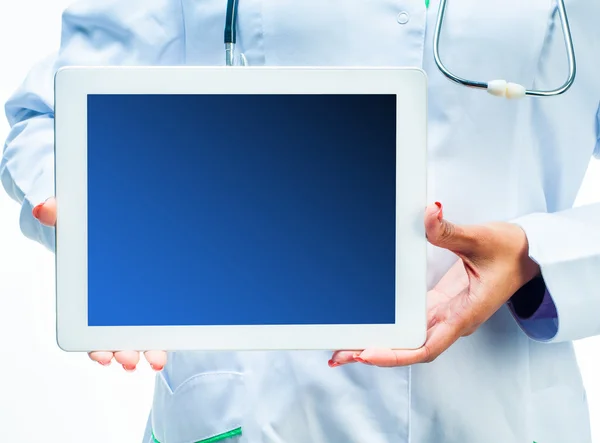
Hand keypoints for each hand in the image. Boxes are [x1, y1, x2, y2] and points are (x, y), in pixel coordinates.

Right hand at [33, 198, 166, 371]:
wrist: (120, 227)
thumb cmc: (94, 233)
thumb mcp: (78, 222)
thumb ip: (62, 215)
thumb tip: (45, 208)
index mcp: (90, 297)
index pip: (88, 328)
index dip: (95, 344)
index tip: (101, 355)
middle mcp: (112, 309)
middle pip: (116, 339)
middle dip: (123, 353)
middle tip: (130, 359)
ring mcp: (135, 309)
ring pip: (139, 337)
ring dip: (145, 351)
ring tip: (155, 359)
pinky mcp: (157, 304)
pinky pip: (160, 325)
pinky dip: (163, 338)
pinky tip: (169, 346)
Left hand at [329, 202, 540, 367]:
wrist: (527, 255)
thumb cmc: (511, 253)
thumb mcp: (481, 238)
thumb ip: (451, 230)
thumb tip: (429, 214)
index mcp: (463, 314)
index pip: (426, 346)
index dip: (397, 354)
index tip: (368, 353)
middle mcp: (451, 320)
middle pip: (409, 347)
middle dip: (374, 352)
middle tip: (340, 353)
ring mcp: (444, 314)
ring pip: (407, 337)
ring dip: (377, 342)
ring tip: (344, 344)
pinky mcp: (439, 303)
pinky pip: (410, 321)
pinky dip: (389, 326)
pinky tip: (370, 325)